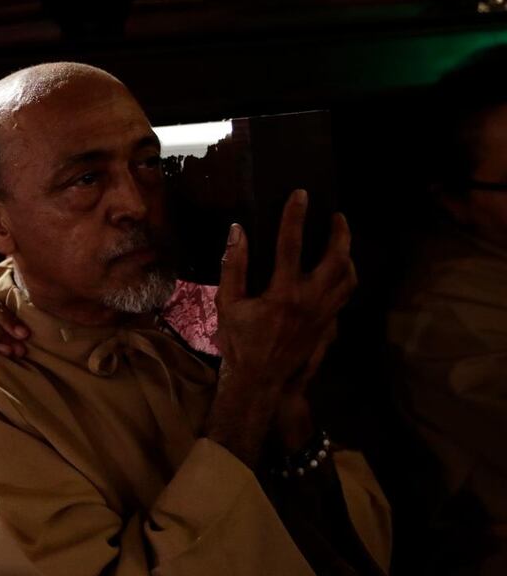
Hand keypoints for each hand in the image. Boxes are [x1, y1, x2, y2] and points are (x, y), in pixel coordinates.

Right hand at [208, 191, 356, 464]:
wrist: (260, 380)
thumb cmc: (239, 341)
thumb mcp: (227, 303)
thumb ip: (233, 266)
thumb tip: (237, 231)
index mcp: (283, 293)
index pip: (291, 244)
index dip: (295, 216)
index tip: (301, 194)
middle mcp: (310, 301)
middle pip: (337, 258)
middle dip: (340, 233)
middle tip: (336, 216)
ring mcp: (324, 314)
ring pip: (349, 277)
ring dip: (348, 254)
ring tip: (341, 240)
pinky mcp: (328, 324)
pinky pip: (345, 295)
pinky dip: (346, 277)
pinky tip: (338, 271)